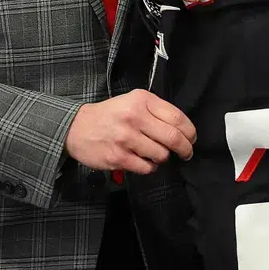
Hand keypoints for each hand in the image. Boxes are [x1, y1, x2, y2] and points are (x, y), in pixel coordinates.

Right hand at [65, 89, 197, 173]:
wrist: (76, 127)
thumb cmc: (111, 114)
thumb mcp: (133, 101)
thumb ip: (156, 111)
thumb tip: (182, 129)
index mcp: (142, 101)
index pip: (177, 118)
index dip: (190, 132)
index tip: (192, 138)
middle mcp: (134, 117)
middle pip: (173, 138)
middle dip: (185, 149)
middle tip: (186, 153)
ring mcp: (126, 139)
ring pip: (161, 155)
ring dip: (163, 158)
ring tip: (156, 155)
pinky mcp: (117, 157)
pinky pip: (146, 168)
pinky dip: (150, 167)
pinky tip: (144, 161)